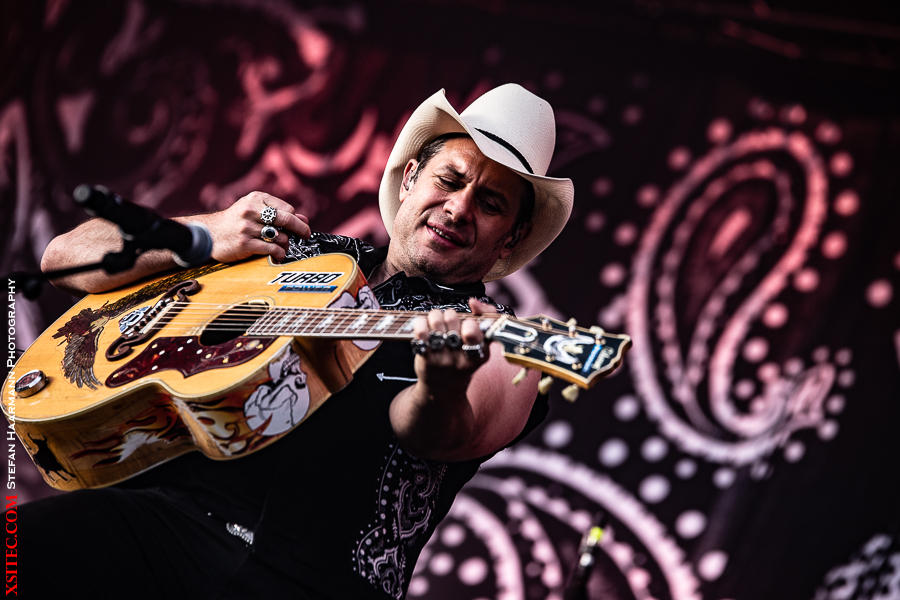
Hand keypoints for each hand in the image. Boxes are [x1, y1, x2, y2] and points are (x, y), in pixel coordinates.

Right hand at [191, 191, 310, 262]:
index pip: (287, 209)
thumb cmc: (236, 222)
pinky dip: (279, 254)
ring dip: (286, 244)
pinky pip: (272, 250)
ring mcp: (247, 228)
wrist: (209, 233)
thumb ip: (278, 213)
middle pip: (287, 220)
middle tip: (306, 235)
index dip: (295, 219)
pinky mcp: (244, 244)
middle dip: (301, 229)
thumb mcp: (254, 210)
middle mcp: (251, 211)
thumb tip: (304, 219)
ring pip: (281, 237)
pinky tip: (278, 255)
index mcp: (256, 198)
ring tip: (282, 247)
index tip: (300, 226)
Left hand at [410, 298, 496, 394]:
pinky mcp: (426, 357)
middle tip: (449, 323)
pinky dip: (421, 323)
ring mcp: (442, 358)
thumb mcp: (482, 344)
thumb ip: (486, 317)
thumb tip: (474, 302)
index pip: (474, 331)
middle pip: (453, 319)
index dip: (469, 323)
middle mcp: (461, 358)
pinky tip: (424, 327)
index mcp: (480, 354)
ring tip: (437, 322)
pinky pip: (421, 331)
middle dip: (450, 316)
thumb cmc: (463, 359)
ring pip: (436, 321)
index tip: (468, 323)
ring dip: (435, 316)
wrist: (443, 388)